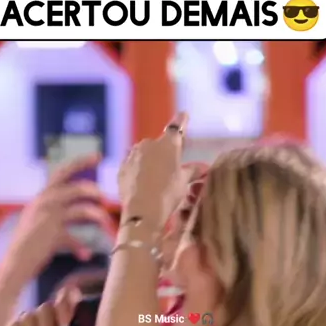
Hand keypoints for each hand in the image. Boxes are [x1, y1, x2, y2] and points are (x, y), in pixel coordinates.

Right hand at [3, 155, 115, 283]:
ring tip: (105, 223)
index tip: (98, 155)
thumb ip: (56, 210)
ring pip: (83, 211)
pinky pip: (75, 238)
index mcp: (42, 197)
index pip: (62, 172)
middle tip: (104, 197)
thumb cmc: (30, 243)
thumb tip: (84, 208)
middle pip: (77, 188)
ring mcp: (49, 218)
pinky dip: (81, 248)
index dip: (81, 162)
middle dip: (93, 191)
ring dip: (97, 217)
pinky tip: (85, 256)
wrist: (14, 263)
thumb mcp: (39, 219)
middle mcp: (44, 203)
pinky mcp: (53, 235)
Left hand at [118, 112, 189, 227]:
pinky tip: (142, 184)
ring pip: (143, 154)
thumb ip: (192, 171)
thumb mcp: (184, 182)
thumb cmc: (168, 193)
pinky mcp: (121, 168)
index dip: (182, 121)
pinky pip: (132, 165)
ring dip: (149, 161)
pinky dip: (138, 171)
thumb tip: (204, 167)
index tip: (184, 114)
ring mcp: (132, 155)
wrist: (142, 210)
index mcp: (168, 144)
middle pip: (159, 143)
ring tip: (155, 179)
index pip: (177, 127)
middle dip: (164, 152)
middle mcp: (148, 144)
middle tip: (170, 167)